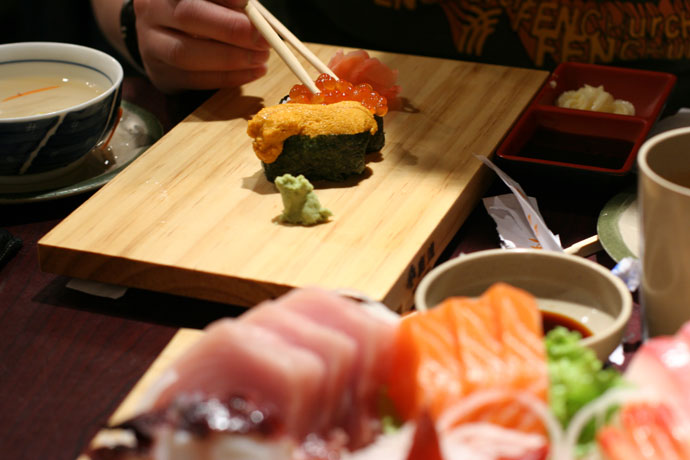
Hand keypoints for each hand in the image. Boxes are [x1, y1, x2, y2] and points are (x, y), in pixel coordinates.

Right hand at [133, 0, 270, 92]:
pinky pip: (195, 80)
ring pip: (186, 54)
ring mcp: (151, 46)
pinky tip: (252, 72)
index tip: (247, 4)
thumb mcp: (211, 1)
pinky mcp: (162, 75)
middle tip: (262, 38)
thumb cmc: (198, 12)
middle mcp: (151, 12)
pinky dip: (228, 77)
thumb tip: (260, 19)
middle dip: (230, 29)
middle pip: (187, 17)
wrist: (163, 36)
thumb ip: (229, 4)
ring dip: (230, 58)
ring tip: (261, 58)